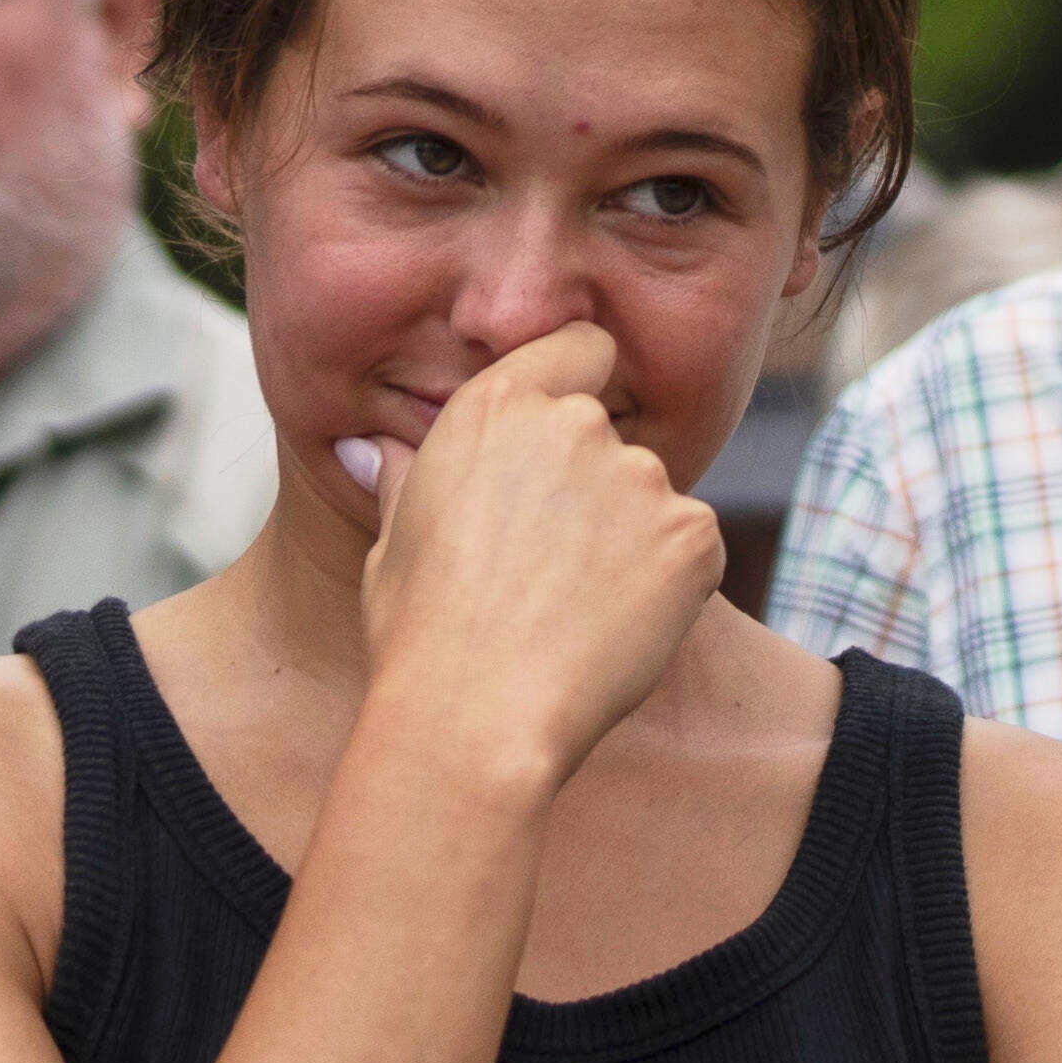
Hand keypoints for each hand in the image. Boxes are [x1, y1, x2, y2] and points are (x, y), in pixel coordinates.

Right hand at [361, 321, 725, 803]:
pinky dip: (669, 583)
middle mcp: (575, 424)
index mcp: (496, 408)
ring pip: (650, 498)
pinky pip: (690, 547)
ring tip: (575, 609)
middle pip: (610, 435)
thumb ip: (406, 479)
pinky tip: (616, 628)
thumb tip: (370, 448)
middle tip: (549, 567)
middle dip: (592, 487)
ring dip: (629, 539)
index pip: (579, 346)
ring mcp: (640, 476)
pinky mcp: (691, 532)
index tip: (564, 442)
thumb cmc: (421, 636)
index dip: (579, 384)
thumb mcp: (392, 543)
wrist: (477, 715)